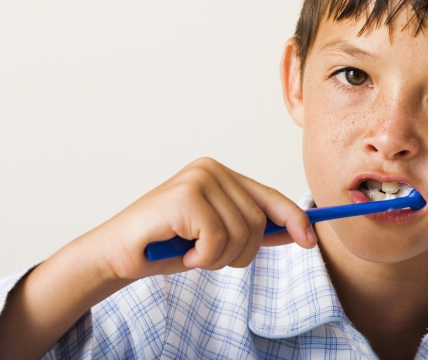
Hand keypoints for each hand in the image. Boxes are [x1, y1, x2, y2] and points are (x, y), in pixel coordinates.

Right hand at [87, 157, 316, 280]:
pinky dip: (202, 258)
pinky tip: (182, 253)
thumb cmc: (167, 244)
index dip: (294, 219)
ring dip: (219, 258)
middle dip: (241, 252)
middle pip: (258, 220)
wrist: (117, 255)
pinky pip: (217, 239)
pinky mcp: (185, 196)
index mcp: (221, 175)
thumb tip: (297, 231)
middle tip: (209, 258)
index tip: (310, 240)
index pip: (269, 196)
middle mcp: (212, 169)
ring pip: (241, 232)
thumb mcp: (218, 238)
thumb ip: (252, 230)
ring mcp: (198, 179)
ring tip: (192, 254)